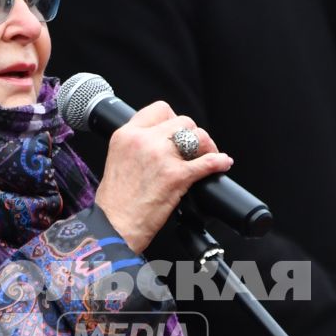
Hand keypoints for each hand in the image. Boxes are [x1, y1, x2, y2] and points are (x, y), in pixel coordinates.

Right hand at [95, 101, 234, 253]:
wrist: (113, 226)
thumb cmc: (115, 202)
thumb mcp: (117, 160)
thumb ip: (137, 146)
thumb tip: (161, 144)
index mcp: (126, 135)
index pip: (159, 110)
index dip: (173, 119)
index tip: (177, 132)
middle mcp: (143, 141)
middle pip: (182, 121)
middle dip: (192, 134)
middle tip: (195, 148)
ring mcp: (161, 156)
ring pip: (196, 136)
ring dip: (206, 146)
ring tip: (207, 156)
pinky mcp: (176, 175)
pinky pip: (207, 162)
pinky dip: (219, 162)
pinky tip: (222, 164)